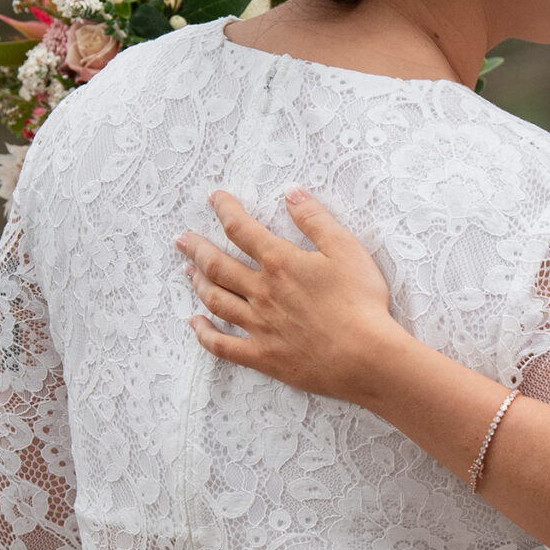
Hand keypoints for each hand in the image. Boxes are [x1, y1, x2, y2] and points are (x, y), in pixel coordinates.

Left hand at [176, 187, 402, 401]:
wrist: (366, 357)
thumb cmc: (361, 302)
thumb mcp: (346, 249)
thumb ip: (315, 219)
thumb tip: (291, 192)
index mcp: (279, 263)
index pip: (241, 230)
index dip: (225, 210)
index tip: (215, 198)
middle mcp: (261, 292)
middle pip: (217, 265)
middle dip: (196, 248)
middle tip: (182, 239)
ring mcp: (258, 326)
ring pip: (215, 300)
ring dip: (198, 283)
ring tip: (188, 272)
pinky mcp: (263, 356)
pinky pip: (223, 345)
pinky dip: (204, 334)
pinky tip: (195, 324)